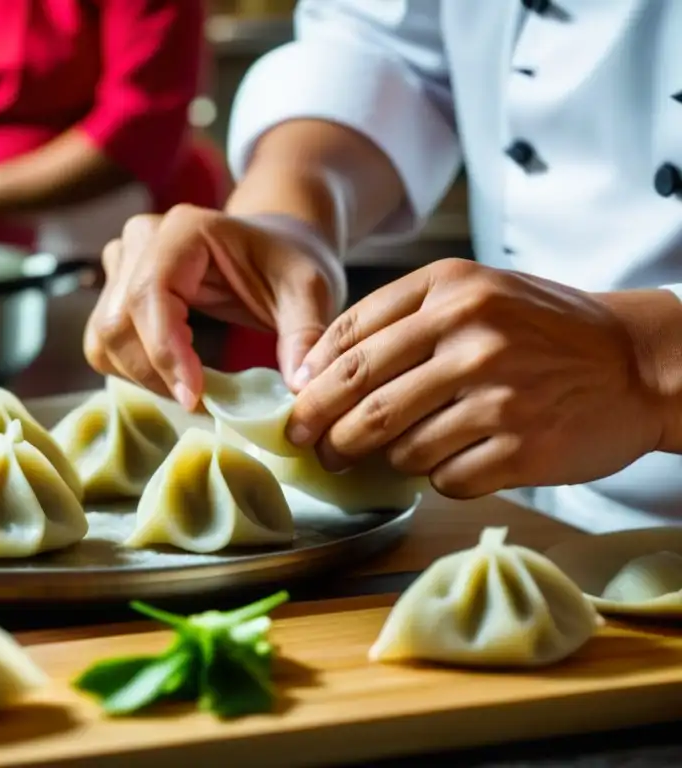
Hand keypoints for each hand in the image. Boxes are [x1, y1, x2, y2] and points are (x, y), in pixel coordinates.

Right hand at [84, 205, 334, 408]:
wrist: (276, 245)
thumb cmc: (289, 262)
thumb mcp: (310, 291)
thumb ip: (304, 334)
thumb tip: (299, 387)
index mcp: (185, 229)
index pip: (151, 293)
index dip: (164, 351)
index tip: (195, 397)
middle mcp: (143, 239)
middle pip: (118, 320)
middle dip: (155, 373)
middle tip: (203, 405)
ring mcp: (123, 262)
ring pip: (104, 336)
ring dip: (142, 376)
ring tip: (193, 393)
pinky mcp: (117, 289)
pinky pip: (105, 343)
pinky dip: (134, 371)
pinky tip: (175, 379)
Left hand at [285, 258, 666, 497]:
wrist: (637, 364)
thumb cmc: (544, 329)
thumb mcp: (476, 292)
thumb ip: (400, 318)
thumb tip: (318, 370)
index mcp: (452, 290)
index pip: (351, 337)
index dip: (312, 378)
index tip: (298, 402)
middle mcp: (473, 336)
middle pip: (363, 395)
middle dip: (324, 428)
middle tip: (312, 445)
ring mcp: (499, 394)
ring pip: (400, 445)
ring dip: (383, 457)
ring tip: (386, 454)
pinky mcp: (522, 448)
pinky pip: (445, 477)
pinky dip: (435, 477)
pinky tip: (449, 461)